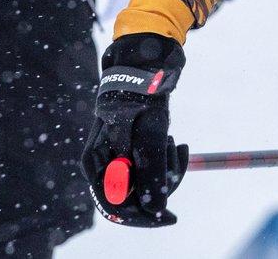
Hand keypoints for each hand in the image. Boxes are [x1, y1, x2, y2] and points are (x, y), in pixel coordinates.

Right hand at [84, 33, 187, 226]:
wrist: (146, 60)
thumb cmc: (143, 91)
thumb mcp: (151, 131)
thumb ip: (151, 170)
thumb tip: (156, 209)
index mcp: (97, 161)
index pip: (114, 206)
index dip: (142, 216)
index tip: (169, 216)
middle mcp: (103, 163)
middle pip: (131, 198)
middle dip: (160, 187)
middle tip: (179, 160)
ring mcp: (117, 157)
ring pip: (145, 184)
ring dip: (166, 170)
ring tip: (176, 144)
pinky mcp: (132, 151)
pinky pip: (151, 171)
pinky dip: (167, 162)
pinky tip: (177, 144)